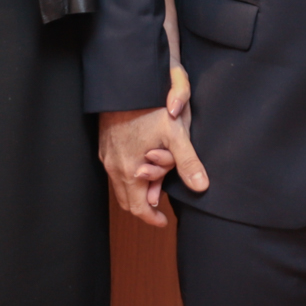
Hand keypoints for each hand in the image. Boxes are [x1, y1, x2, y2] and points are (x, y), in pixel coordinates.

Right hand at [99, 85, 208, 229]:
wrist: (124, 84)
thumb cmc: (149, 107)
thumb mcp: (175, 134)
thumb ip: (188, 162)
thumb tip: (201, 187)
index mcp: (130, 171)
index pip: (137, 208)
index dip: (151, 218)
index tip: (163, 220)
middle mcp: (113, 167)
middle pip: (126, 200)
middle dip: (144, 205)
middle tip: (160, 206)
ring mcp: (106, 156)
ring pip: (119, 185)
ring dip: (136, 189)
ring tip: (155, 185)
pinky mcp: (104, 145)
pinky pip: (114, 170)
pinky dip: (127, 176)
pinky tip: (141, 165)